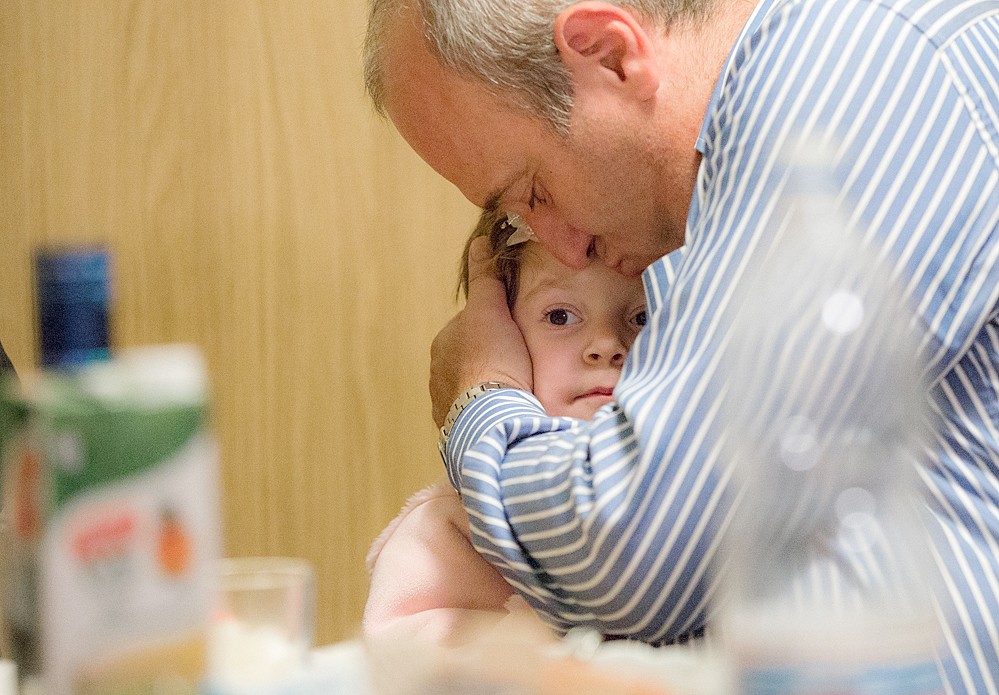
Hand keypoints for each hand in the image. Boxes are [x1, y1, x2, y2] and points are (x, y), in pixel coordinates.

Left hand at [430, 236, 532, 425]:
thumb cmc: (494, 360)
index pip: (473, 325)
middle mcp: (438, 373)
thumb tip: (480, 242)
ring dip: (492, 386)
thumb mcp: (491, 309)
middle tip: (522, 362)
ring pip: (474, 386)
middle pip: (473, 356)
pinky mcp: (457, 429)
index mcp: (444, 343)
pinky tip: (508, 411)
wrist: (493, 417)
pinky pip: (476, 414)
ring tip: (518, 390)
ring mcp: (446, 404)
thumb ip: (485, 278)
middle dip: (494, 358)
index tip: (517, 332)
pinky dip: (490, 411)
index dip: (497, 325)